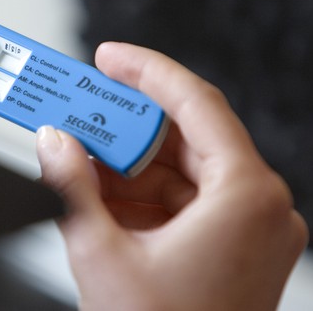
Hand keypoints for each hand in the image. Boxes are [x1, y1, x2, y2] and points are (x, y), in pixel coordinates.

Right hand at [36, 42, 307, 309]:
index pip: (196, 103)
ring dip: (130, 160)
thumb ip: (71, 187)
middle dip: (129, 122)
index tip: (109, 56)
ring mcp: (250, 226)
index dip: (147, 71)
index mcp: (247, 197)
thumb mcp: (101, 255)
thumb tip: (52, 142)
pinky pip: (185, 199)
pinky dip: (143, 191)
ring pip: (183, 168)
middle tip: (83, 105)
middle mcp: (260, 205)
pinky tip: (101, 187)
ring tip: (81, 149)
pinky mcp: (233, 243)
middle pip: (187, 136)